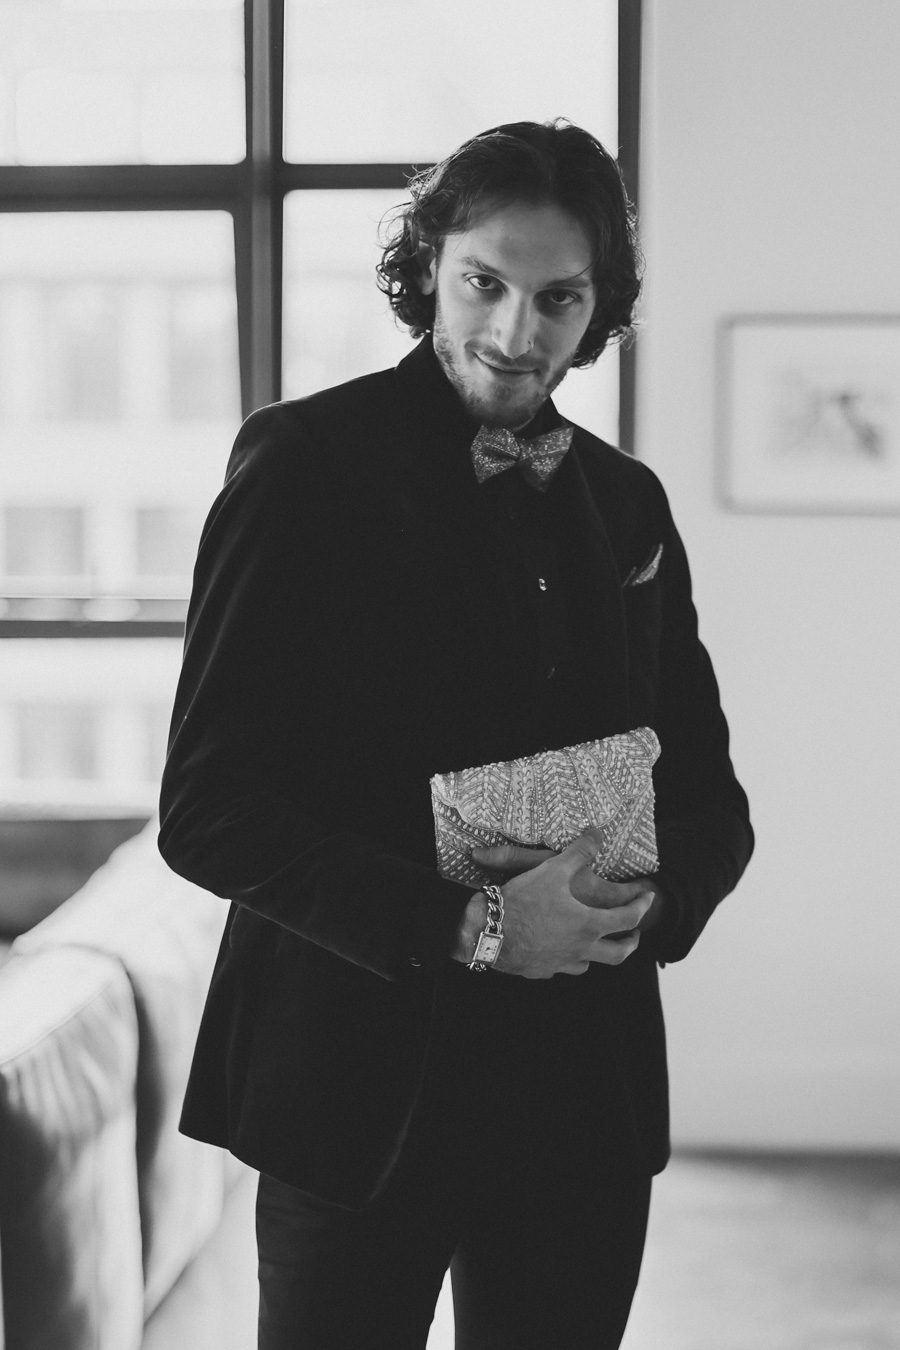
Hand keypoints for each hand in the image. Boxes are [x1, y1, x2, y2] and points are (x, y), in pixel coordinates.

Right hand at [455, 828, 655, 979]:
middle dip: (630, 942)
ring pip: (589, 964)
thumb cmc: (523, 901)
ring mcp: (561, 963)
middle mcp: (580, 949)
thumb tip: (597, 834)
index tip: (648, 899)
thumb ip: (579, 852)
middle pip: (618, 954)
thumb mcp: (553, 868)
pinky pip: (561, 968)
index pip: (628, 919)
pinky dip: (566, 959)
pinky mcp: (541, 971)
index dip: (643, 907)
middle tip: (634, 934)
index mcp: (589, 925)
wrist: (488, 932)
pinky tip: (558, 950)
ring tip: (596, 943)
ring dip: (598, 954)